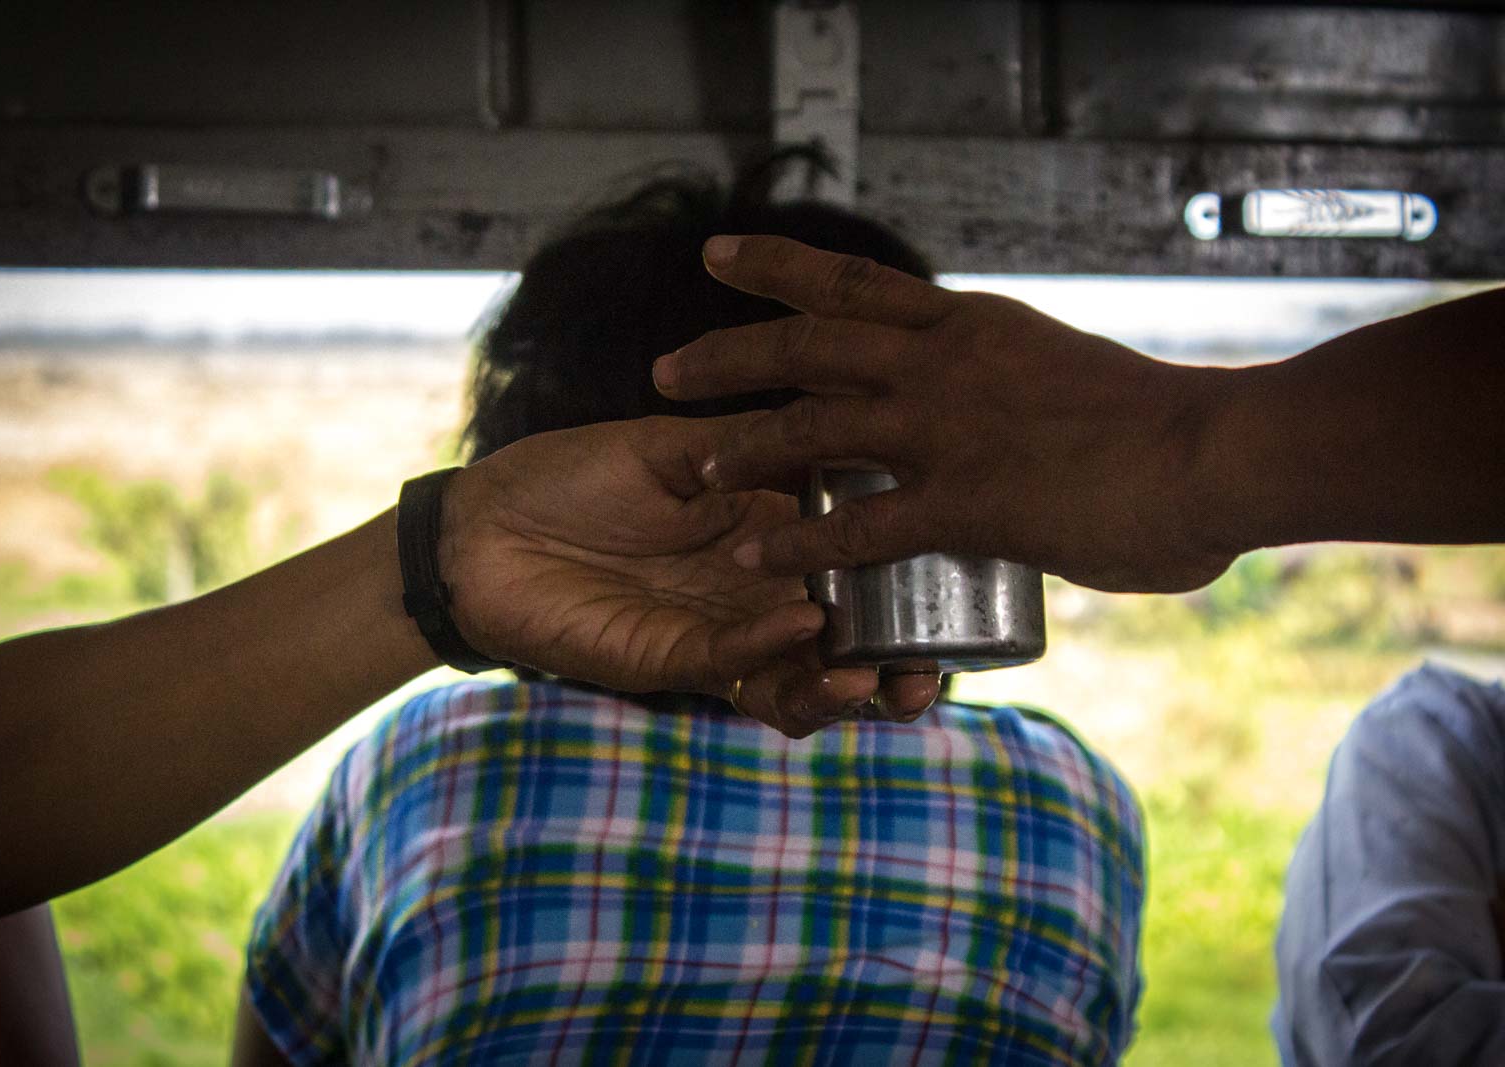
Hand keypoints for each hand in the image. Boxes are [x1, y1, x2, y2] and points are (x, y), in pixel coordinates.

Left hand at [441, 415, 940, 735]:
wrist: (486, 523)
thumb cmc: (573, 476)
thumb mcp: (676, 448)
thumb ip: (755, 450)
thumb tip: (838, 428)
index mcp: (765, 539)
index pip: (851, 570)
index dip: (900, 591)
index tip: (946, 589)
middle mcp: (752, 596)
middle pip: (841, 647)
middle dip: (892, 673)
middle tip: (925, 679)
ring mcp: (715, 636)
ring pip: (796, 680)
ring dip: (842, 687)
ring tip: (875, 677)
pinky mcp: (668, 663)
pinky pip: (735, 664)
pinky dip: (774, 650)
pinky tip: (806, 626)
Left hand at [651, 235, 1239, 593]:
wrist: (1219, 452)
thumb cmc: (1164, 428)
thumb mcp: (1066, 379)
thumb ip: (1015, 400)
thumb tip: (1007, 428)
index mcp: (968, 325)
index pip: (852, 282)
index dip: (775, 267)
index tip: (716, 256)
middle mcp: (943, 363)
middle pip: (806, 343)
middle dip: (727, 355)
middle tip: (666, 371)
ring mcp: (947, 428)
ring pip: (812, 426)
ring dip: (741, 445)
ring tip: (689, 467)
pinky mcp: (966, 500)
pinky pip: (855, 521)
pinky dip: (797, 538)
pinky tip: (756, 555)